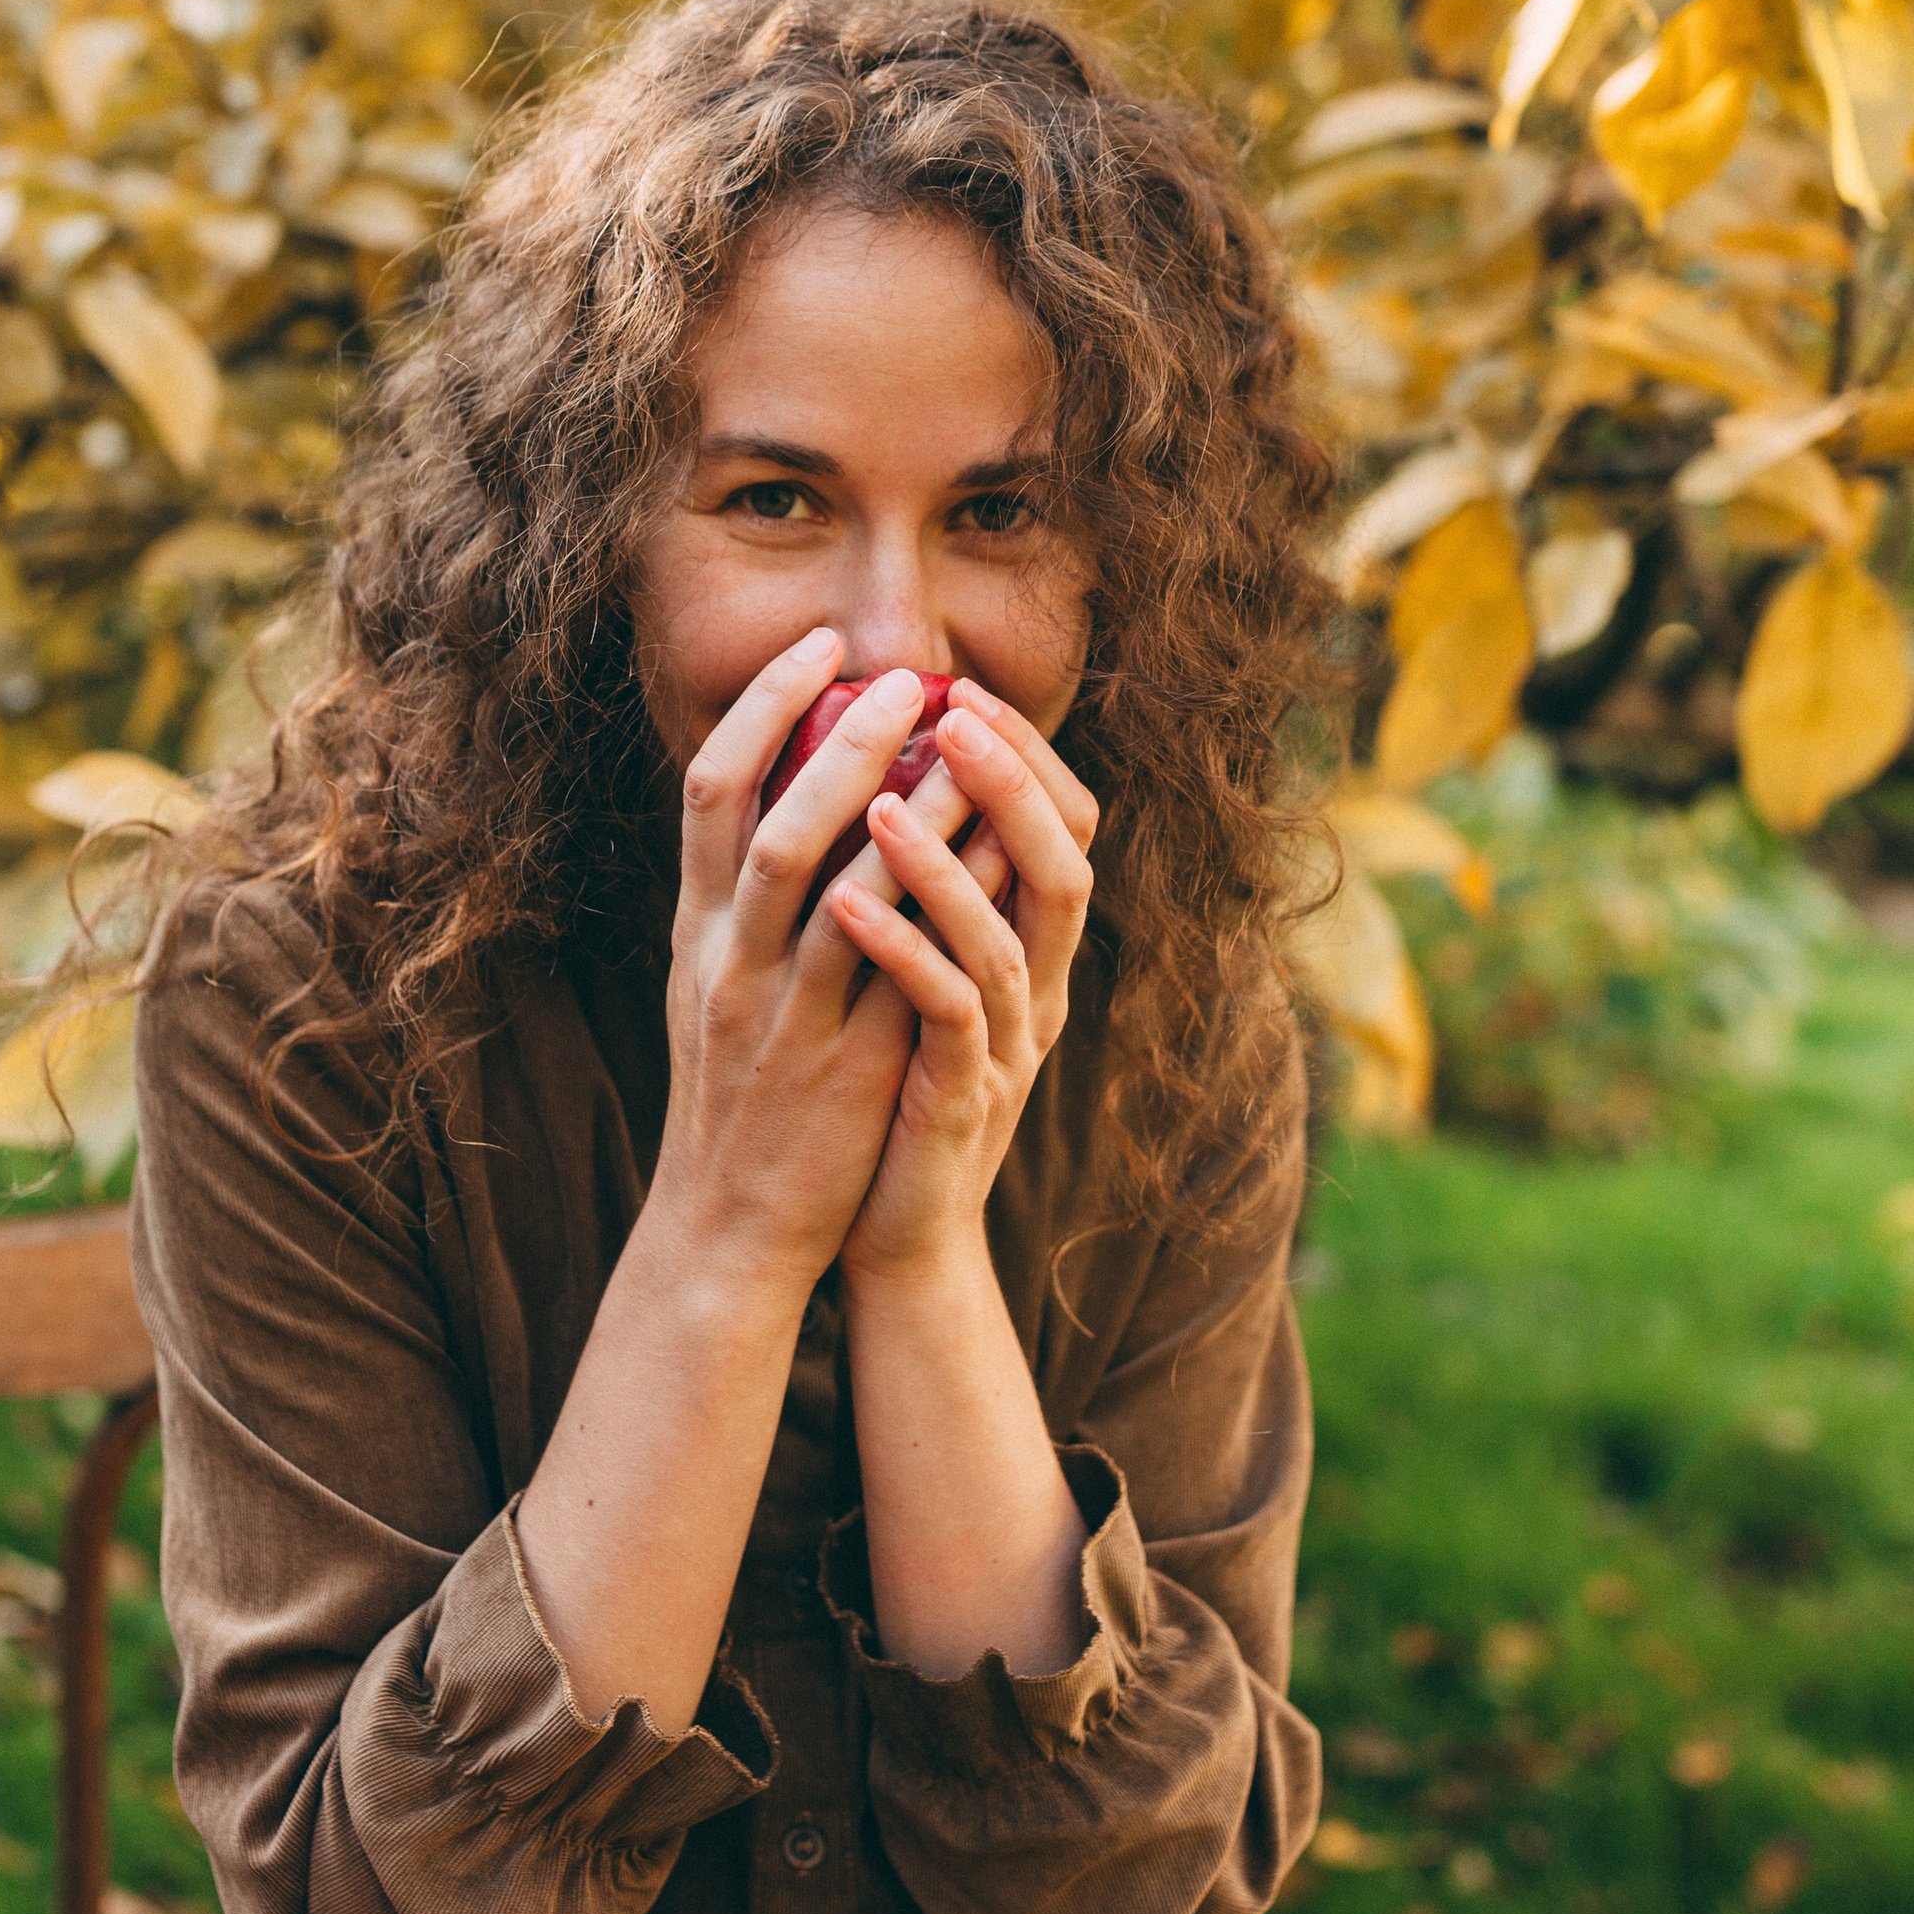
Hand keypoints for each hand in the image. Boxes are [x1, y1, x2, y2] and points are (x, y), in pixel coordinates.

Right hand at [649, 639, 960, 1295]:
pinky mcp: (843, 1067)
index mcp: (696, 928)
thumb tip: (796, 791)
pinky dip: (947, 899)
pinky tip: (998, 852)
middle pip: (774, 822)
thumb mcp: (713, 984)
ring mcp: (784, 1015)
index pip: (708, 788)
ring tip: (965, 741)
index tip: (819, 645)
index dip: (761, 707)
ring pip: (841, 888)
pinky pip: (901, 967)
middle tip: (908, 675)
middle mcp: (728, 960)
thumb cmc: (736, 1097)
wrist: (726, 1227)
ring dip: (907, 805)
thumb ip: (740, 898)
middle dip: (842, 738)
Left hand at [828, 685, 1098, 1291]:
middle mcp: (1036, 989)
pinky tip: (848, 911)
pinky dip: (904, 957)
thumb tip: (872, 765)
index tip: (960, 689)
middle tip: (948, 714)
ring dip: (946, 865)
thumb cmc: (889, 1080)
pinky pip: (951, 1017)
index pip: (1064, 826)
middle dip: (1010, 785)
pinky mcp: (965, 1101)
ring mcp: (1008, 1047)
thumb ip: (919, 881)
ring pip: (1006, 939)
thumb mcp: (911, 967)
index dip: (1026, 756)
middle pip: (1061, 865)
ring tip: (879, 802)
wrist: (889, 1225)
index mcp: (1028, 946)